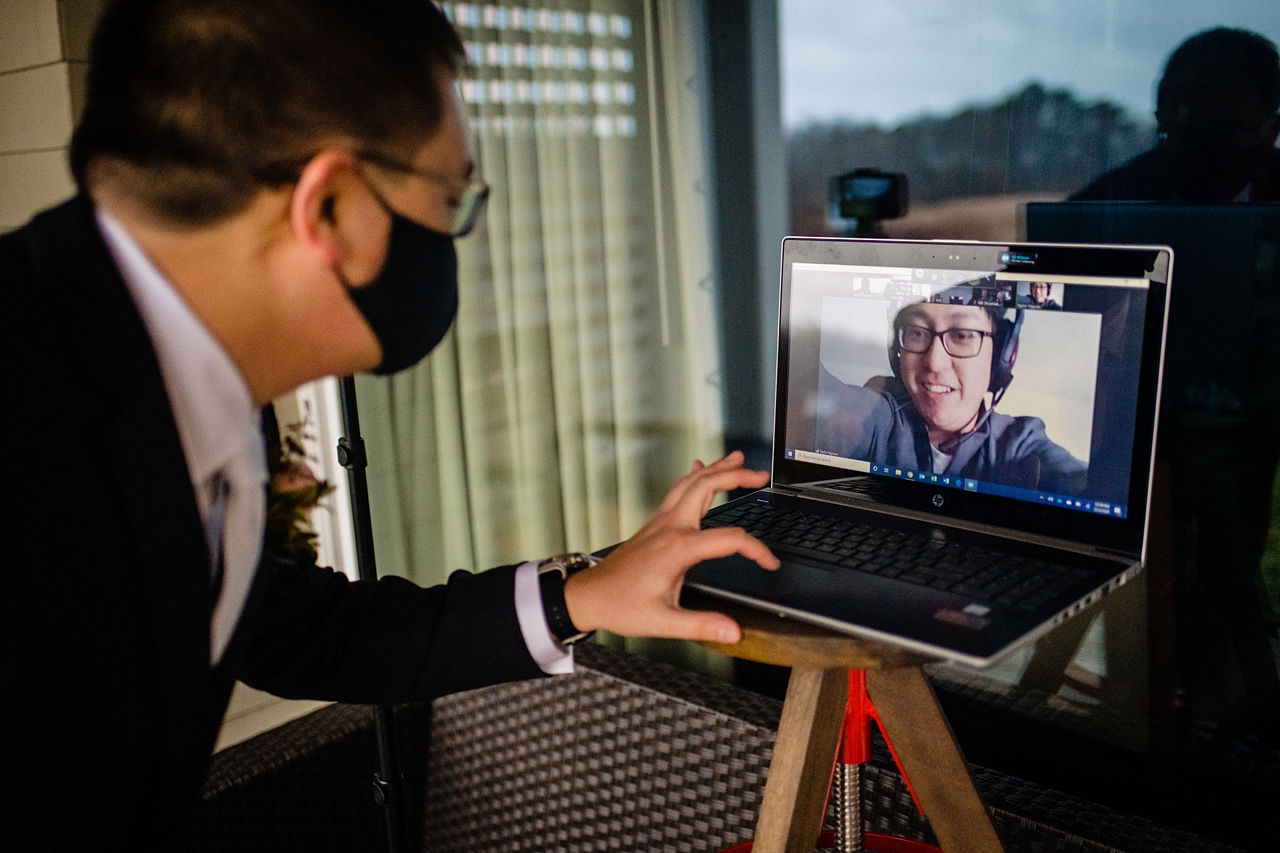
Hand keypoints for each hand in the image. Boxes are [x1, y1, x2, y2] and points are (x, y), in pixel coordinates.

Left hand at [562, 451, 777, 644]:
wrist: (588, 596)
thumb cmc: (621, 606)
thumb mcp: (664, 622)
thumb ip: (702, 625)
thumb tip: (733, 631)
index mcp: (678, 549)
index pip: (730, 540)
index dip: (757, 550)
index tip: (769, 563)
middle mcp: (670, 528)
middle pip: (707, 487)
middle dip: (737, 476)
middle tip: (761, 476)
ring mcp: (661, 522)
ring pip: (691, 483)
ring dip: (717, 469)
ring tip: (738, 459)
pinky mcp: (655, 524)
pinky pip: (678, 491)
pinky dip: (694, 477)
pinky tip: (700, 468)